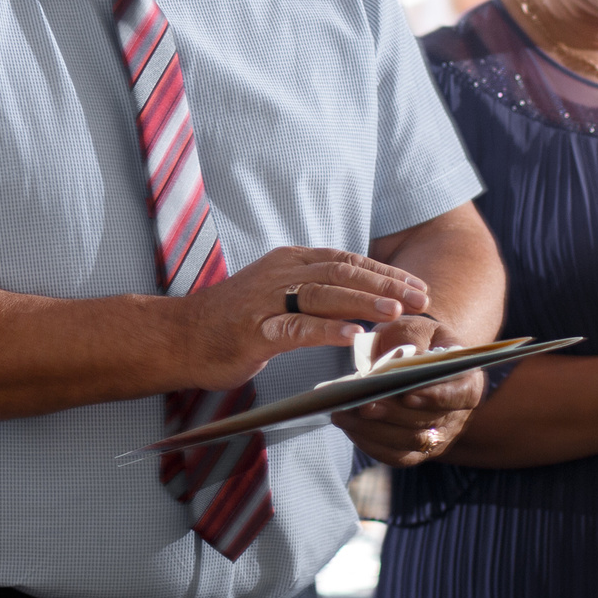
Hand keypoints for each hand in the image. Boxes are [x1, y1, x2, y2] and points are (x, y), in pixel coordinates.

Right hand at [183, 246, 429, 391]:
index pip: (346, 260)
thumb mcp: (276, 296)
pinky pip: (296, 328)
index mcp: (289, 262)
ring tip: (397, 311)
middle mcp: (280, 274)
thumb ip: (313, 294)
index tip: (417, 285)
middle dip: (385, 284)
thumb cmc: (230, 321)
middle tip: (420, 297)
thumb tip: (360, 302)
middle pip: (342, 272)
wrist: (177, 336)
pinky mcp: (254, 331)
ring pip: (323, 295)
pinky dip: (327, 330)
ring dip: (364, 302)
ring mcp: (266, 301)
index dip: (384, 272)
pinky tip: (353, 337)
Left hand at [333, 317, 485, 466]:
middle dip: (393, 413)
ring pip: (408, 441)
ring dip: (374, 429)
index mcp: (467, 381)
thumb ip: (412, 339)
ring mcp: (438, 437)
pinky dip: (369, 443)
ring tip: (343, 413)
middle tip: (364, 403)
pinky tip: (347, 426)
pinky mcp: (416, 451)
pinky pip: (394, 455)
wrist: (413, 357)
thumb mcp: (417, 329)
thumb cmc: (415, 340)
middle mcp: (457, 415)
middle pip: (428, 421)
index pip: (460, 394)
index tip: (409, 394)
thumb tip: (402, 357)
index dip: (436, 396)